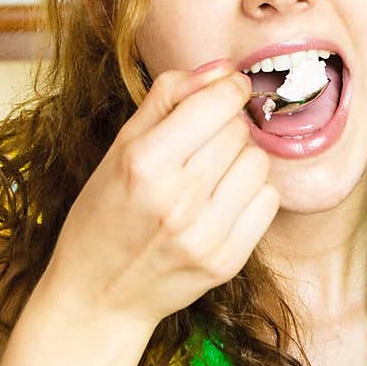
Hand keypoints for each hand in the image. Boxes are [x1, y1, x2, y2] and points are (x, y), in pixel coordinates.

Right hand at [44, 61, 279, 328]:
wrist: (98, 296)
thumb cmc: (104, 214)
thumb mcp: (120, 148)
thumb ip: (167, 99)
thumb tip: (220, 69)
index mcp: (143, 163)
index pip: (217, 102)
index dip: (228, 88)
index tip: (226, 90)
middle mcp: (177, 199)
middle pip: (239, 131)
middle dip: (228, 126)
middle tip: (205, 142)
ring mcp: (205, 235)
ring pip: (259, 163)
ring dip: (241, 160)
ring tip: (212, 174)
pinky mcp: (227, 261)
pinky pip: (268, 201)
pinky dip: (251, 194)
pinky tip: (223, 202)